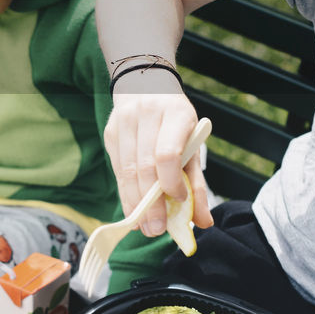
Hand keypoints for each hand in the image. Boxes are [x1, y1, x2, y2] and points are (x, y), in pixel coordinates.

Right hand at [103, 68, 213, 236]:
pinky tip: (133, 210)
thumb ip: (197, 183)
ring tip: (145, 227)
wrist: (145, 84)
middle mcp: (147, 115)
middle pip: (144, 167)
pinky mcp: (110, 132)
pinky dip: (125, 193)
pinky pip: (117, 169)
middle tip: (157, 230)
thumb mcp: (193, 144)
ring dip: (135, 204)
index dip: (171, 182)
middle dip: (150, 203)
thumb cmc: (175, 120)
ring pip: (126, 171)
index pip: (167, 154)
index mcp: (175, 114)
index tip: (178, 200)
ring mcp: (124, 122)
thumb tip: (204, 222)